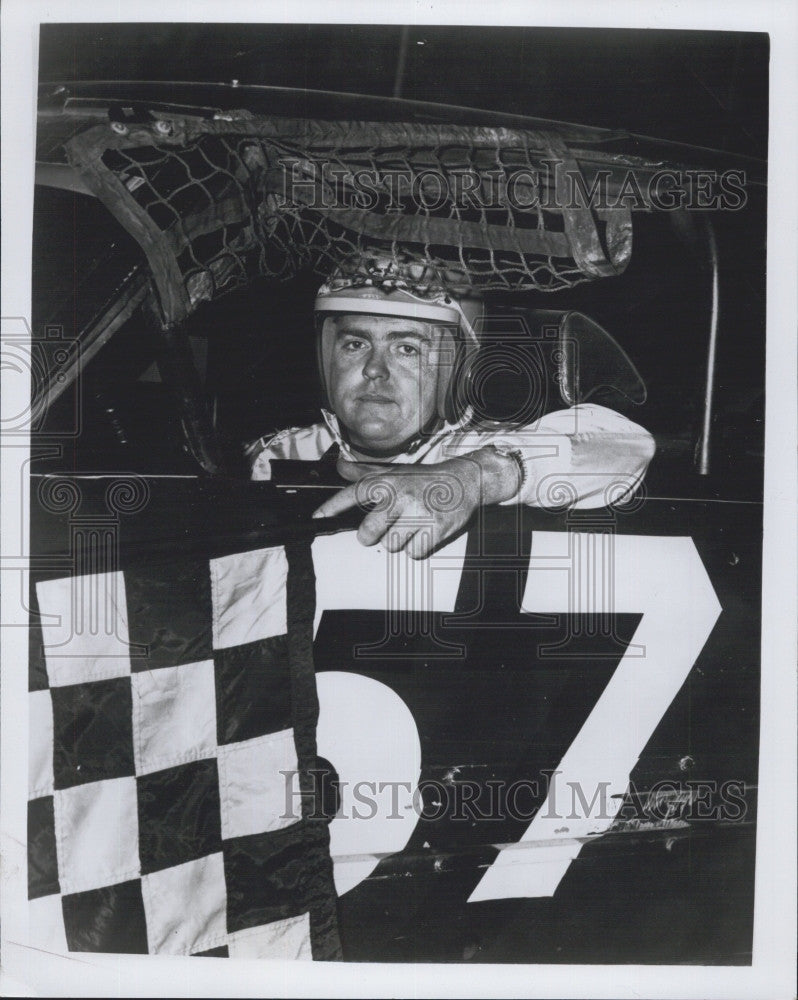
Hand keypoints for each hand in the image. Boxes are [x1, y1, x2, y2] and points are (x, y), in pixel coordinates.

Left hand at [311, 448, 519, 558]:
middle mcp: (400, 496)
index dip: (333, 506)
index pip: (354, 493)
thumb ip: (365, 473)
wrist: (464, 480)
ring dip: (398, 541)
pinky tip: (424, 532)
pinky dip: (417, 548)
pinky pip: (413, 552)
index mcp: (388, 482)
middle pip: (368, 532)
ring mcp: (418, 513)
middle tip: (380, 529)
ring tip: (410, 526)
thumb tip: (339, 466)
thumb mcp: (395, 472)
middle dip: (370, 536)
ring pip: (391, 545)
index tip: (318, 518)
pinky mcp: (435, 529)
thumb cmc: (424, 479)